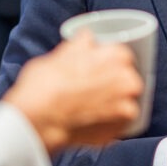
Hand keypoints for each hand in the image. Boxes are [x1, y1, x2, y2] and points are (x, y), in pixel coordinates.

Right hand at [2, 30, 142, 154]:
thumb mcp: (61, 53)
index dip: (112, 63)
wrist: (37, 120)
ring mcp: (127, 106)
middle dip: (116, 84)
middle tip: (95, 90)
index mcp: (117, 56)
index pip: (124, 56)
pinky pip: (122, 125)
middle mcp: (129, 80)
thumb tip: (87, 35)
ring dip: (115, 105)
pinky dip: (110, 124)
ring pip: (127, 103)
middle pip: (129, 80)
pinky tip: (93, 122)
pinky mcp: (121, 130)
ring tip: (93, 108)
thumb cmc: (45, 85)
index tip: (104, 70)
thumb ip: (80, 44)